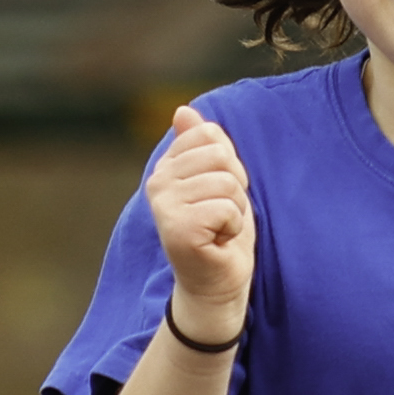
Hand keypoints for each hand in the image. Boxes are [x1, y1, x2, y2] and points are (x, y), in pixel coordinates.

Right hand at [145, 104, 254, 335]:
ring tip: (220, 230)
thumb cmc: (221, 232)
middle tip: (222, 216)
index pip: (210, 135)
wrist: (216, 284)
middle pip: (221, 156)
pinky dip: (233, 228)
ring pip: (226, 183)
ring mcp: (165, 205)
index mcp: (166, 167)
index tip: (220, 193)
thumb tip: (183, 110)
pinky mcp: (177, 229)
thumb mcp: (217, 180)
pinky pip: (226, 208)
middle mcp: (158, 182)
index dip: (230, 163)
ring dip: (236, 210)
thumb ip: (202, 146)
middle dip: (236, 187)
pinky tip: (218, 242)